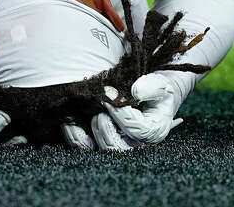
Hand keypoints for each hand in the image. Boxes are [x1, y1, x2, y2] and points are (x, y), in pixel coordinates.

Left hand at [63, 75, 182, 151]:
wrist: (153, 95)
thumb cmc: (158, 91)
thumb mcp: (163, 85)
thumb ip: (152, 87)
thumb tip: (135, 92)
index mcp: (152, 132)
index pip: (134, 128)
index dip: (120, 111)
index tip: (108, 92)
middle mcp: (134, 143)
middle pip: (114, 146)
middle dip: (103, 124)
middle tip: (99, 101)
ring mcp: (117, 142)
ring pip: (96, 148)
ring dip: (88, 129)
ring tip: (87, 108)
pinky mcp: (100, 139)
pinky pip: (82, 143)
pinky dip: (74, 132)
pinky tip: (71, 116)